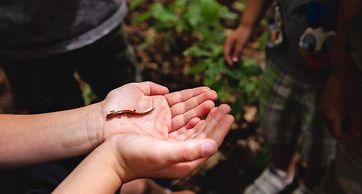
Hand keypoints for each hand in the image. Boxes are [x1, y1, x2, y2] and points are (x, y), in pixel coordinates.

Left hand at [100, 81, 216, 139]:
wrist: (101, 123)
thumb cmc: (115, 105)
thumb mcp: (133, 89)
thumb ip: (150, 87)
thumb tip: (166, 90)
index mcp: (157, 104)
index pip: (181, 99)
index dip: (196, 95)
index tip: (210, 91)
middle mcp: (162, 117)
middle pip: (187, 110)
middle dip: (203, 104)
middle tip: (218, 99)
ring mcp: (161, 129)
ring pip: (186, 120)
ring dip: (201, 113)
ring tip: (215, 107)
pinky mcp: (159, 139)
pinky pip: (178, 132)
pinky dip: (191, 126)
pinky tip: (202, 120)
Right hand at [111, 104, 233, 181]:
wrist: (111, 157)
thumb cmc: (134, 156)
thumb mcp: (163, 153)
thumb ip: (188, 150)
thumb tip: (213, 146)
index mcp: (184, 163)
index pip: (209, 144)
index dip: (220, 129)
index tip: (230, 115)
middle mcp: (181, 157)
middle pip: (204, 137)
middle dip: (216, 121)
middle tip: (227, 107)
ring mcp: (172, 149)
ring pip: (195, 131)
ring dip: (205, 118)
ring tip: (216, 105)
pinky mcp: (164, 142)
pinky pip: (183, 130)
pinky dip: (192, 120)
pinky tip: (196, 115)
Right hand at [224, 25, 251, 64]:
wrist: (250, 25)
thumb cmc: (244, 34)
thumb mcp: (241, 44)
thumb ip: (237, 52)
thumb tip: (234, 61)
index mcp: (228, 42)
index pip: (226, 53)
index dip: (228, 59)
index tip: (232, 65)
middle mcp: (230, 42)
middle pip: (229, 52)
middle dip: (230, 59)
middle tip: (233, 66)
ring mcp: (234, 41)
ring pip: (233, 51)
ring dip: (234, 57)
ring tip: (237, 63)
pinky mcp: (239, 41)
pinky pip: (237, 49)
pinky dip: (238, 54)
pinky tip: (241, 58)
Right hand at [322, 52, 361, 138]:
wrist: (342, 73)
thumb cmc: (352, 90)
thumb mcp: (358, 109)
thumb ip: (356, 125)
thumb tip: (355, 135)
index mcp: (332, 117)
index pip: (337, 135)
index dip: (347, 137)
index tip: (355, 133)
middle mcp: (324, 113)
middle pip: (332, 129)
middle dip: (343, 130)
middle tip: (354, 125)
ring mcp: (322, 107)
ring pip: (330, 121)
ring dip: (339, 122)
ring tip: (350, 115)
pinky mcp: (322, 101)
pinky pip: (328, 114)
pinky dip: (336, 115)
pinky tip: (344, 107)